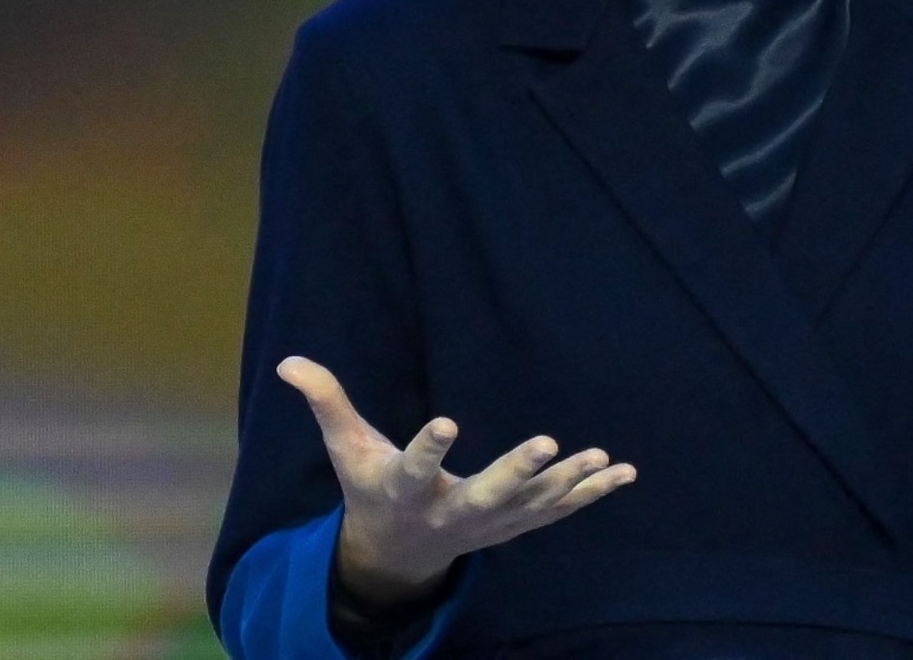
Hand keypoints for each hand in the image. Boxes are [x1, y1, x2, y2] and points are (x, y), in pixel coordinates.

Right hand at [276, 355, 636, 601]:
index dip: (429, 448)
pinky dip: (590, 494)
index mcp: (406, 491)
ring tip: (600, 457)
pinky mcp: (515, 525)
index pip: (415, 469)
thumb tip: (289, 360)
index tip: (447, 420)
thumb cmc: (371, 486)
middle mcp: (450, 513)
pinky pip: (558, 512)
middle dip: (516, 472)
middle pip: (485, 495)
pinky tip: (624, 472)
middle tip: (545, 441)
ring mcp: (488, 525)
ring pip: (531, 507)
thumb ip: (326, 403)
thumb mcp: (346, 449)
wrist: (397, 552)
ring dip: (566, 484)